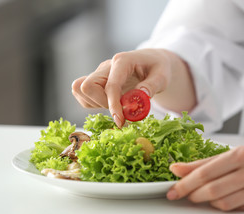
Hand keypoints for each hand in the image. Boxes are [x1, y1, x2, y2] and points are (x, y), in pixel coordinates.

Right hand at [71, 49, 195, 126]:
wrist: (153, 62)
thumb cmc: (159, 68)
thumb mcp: (163, 76)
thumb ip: (152, 86)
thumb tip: (140, 97)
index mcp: (122, 61)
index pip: (110, 85)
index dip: (113, 105)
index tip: (120, 121)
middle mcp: (107, 66)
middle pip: (86, 86)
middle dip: (101, 103)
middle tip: (120, 110)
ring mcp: (100, 73)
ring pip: (80, 89)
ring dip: (95, 103)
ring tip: (116, 106)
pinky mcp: (97, 81)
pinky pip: (83, 94)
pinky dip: (93, 104)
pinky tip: (111, 105)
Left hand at [167, 140, 243, 210]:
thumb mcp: (233, 154)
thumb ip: (204, 163)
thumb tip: (176, 168)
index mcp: (240, 154)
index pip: (205, 172)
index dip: (185, 183)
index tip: (172, 189)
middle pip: (212, 189)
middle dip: (193, 195)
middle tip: (183, 195)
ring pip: (223, 203)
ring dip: (207, 202)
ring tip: (203, 196)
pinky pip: (238, 209)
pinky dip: (224, 206)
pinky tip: (222, 199)